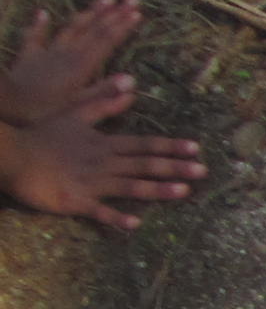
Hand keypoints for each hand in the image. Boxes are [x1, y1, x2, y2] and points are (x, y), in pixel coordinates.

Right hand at [0, 96, 205, 230]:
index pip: (143, 144)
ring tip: (183, 192)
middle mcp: (103, 162)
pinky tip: (136, 223)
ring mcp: (90, 182)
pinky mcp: (74, 200)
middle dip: (175, 167)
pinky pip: (98, 211)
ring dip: (157, 189)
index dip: (170, 146)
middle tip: (203, 171)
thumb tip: (130, 85)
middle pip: (144, 164)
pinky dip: (116, 217)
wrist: (12, 154)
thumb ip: (104, 102)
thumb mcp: (74, 113)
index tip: (196, 148)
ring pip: (129, 186)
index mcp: (104, 144)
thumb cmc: (43, 135)